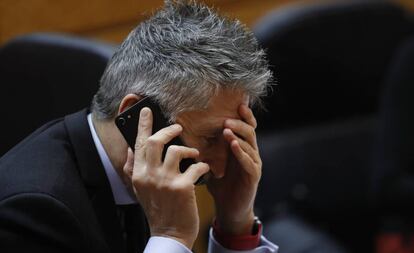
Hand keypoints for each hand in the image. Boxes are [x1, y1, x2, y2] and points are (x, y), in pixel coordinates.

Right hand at [122, 107, 209, 248]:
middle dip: (168, 130)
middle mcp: (149, 176)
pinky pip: (195, 166)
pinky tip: (204, 169)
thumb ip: (134, 168)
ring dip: (189, 150)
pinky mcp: (183, 188)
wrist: (170, 234)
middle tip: (178, 127)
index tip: (146, 110)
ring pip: (176, 150)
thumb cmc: (158, 209)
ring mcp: (165, 182)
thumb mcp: (140, 190)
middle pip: (155, 141)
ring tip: (194, 155)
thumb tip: (132, 147)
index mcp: (138, 174)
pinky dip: (202, 166)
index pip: (138, 144)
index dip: (143, 125)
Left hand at [207, 104, 260, 234]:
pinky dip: (241, 153)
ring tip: (227, 129)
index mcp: (241, 147)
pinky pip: (249, 162)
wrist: (230, 209)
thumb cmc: (221, 184)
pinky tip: (234, 145)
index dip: (244, 116)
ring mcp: (254, 164)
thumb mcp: (212, 163)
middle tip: (226, 119)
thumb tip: (189, 133)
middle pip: (250, 132)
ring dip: (238, 136)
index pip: (246, 127)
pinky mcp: (253, 176)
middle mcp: (250, 153)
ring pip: (250, 145)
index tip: (237, 104)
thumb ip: (207, 149)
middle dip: (239, 123)